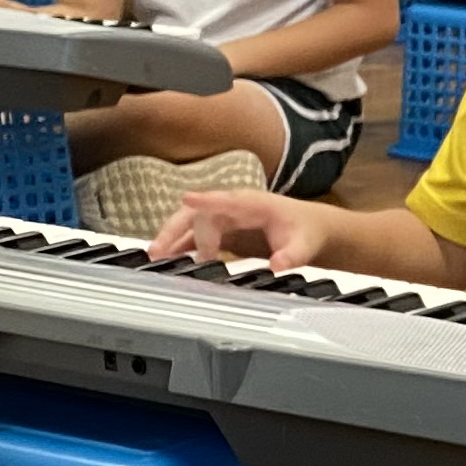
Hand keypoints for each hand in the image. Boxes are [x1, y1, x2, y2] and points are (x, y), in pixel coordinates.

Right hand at [146, 190, 337, 266]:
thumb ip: (292, 256)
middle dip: (176, 229)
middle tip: (158, 250)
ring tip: (155, 258)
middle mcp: (233, 208)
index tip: (187, 199)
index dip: (206, 200)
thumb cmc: (306, 231)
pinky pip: (196, 238)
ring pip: (191, 226)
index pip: (226, 200)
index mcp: (253, 204)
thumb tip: (277, 266)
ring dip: (173, 240)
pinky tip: (168, 261)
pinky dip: (181, 248)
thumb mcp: (305, 245)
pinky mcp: (222, 232)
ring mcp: (225, 219)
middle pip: (198, 214)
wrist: (311, 228)